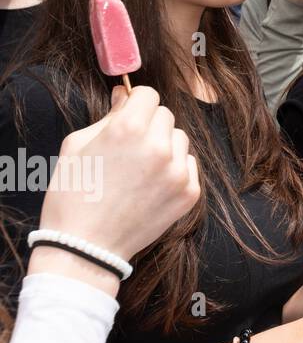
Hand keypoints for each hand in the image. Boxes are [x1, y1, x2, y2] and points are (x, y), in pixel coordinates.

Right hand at [38, 85, 199, 260]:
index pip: (149, 95)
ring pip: (179, 139)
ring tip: (139, 170)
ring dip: (164, 146)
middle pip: (165, 116)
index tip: (128, 115)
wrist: (85, 248)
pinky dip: (174, 170)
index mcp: (128, 128)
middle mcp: (158, 145)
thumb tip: (125, 95)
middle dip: (149, 125)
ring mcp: (177, 170)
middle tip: (129, 148)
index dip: (136, 104)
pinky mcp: (190, 191)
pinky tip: (151, 186)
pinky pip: (188, 165)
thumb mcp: (77, 147)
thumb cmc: (73, 195)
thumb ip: (107, 116)